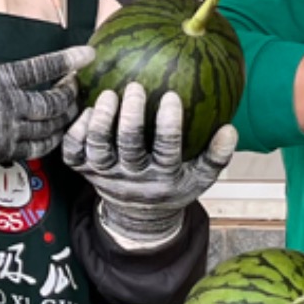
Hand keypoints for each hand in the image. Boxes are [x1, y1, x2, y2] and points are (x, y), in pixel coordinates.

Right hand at [0, 44, 92, 173]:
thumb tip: (9, 73)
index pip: (42, 67)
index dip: (67, 60)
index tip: (88, 54)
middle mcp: (7, 106)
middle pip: (52, 102)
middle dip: (69, 93)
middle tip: (75, 86)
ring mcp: (5, 132)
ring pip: (49, 128)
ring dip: (63, 118)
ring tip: (69, 109)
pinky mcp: (0, 151)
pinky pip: (35, 148)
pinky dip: (49, 140)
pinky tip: (53, 133)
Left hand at [58, 83, 237, 250]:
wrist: (139, 216)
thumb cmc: (174, 184)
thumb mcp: (200, 178)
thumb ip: (216, 156)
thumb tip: (230, 129)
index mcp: (162, 178)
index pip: (167, 151)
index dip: (168, 125)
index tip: (171, 96)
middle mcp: (131, 177)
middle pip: (128, 148)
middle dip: (130, 117)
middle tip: (134, 87)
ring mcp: (104, 175)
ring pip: (97, 149)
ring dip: (101, 121)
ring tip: (108, 94)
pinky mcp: (83, 171)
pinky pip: (73, 154)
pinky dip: (75, 133)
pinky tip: (84, 109)